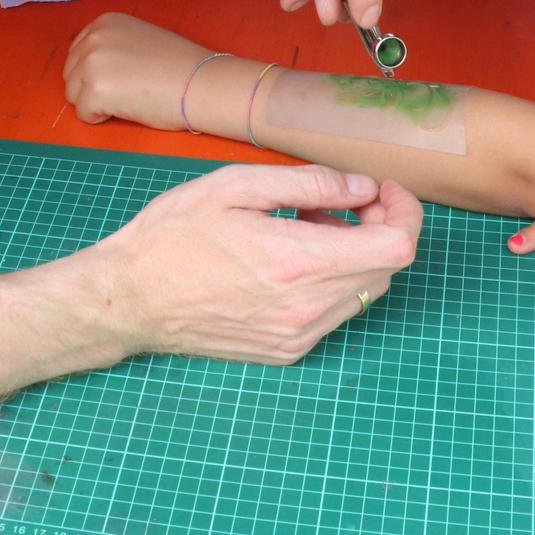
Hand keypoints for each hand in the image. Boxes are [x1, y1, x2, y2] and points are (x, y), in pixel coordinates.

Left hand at [65, 12, 212, 129]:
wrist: (201, 84)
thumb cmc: (179, 67)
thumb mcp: (139, 39)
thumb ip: (112, 46)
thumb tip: (90, 65)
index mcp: (105, 22)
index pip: (77, 54)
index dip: (98, 72)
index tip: (125, 75)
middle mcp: (94, 37)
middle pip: (71, 75)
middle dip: (93, 88)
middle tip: (130, 88)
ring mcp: (92, 63)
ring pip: (74, 96)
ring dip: (97, 103)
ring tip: (131, 96)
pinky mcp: (95, 90)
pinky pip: (84, 115)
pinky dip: (103, 118)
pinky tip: (130, 107)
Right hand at [92, 163, 421, 362]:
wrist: (130, 298)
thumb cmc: (174, 236)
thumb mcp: (236, 185)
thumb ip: (309, 183)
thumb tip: (360, 186)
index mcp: (299, 262)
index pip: (398, 246)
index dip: (404, 211)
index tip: (379, 189)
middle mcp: (308, 307)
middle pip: (387, 269)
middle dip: (377, 226)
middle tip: (332, 201)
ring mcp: (299, 335)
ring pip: (363, 291)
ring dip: (352, 254)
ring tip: (301, 227)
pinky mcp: (286, 350)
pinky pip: (334, 312)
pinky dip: (329, 281)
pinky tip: (287, 260)